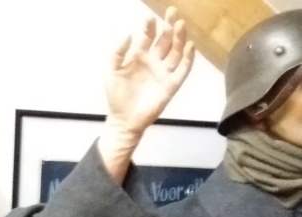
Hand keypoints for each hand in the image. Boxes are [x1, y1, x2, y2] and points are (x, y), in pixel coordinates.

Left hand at [103, 6, 195, 138]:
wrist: (123, 119)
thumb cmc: (117, 95)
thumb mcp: (111, 71)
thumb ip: (117, 52)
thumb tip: (128, 34)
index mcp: (139, 56)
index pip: (148, 37)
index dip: (149, 27)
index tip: (149, 19)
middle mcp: (154, 61)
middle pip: (165, 40)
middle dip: (169, 25)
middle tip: (172, 12)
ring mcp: (164, 72)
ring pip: (175, 51)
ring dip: (179, 38)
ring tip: (181, 25)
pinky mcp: (171, 85)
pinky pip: (183, 70)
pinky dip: (188, 58)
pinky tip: (189, 46)